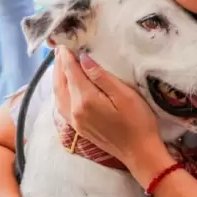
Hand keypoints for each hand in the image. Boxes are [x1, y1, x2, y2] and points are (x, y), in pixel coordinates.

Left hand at [52, 47, 161, 163]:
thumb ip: (102, 77)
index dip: (67, 56)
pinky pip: (62, 105)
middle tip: (60, 50)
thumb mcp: (125, 95)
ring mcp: (74, 121)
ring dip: (58, 78)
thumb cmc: (138, 122)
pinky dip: (60, 92)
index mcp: (86, 100)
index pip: (71, 72)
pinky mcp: (78, 128)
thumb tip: (83, 59)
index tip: (65, 44)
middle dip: (59, 65)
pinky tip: (66, 87)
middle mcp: (74, 111)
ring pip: (58, 95)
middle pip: (61, 82)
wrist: (139, 153)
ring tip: (61, 64)